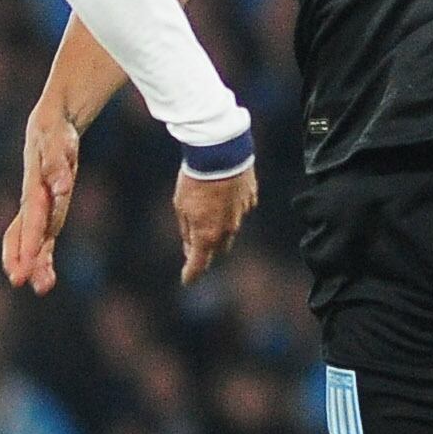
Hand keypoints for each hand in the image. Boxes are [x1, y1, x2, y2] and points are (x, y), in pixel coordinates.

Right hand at [5, 109, 82, 293]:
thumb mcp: (56, 143)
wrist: (53, 124)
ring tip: (42, 286)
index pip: (29, 223)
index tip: (21, 273)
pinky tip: (48, 273)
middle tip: (23, 282)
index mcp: (36, 191)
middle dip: (27, 257)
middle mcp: (38, 200)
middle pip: (31, 232)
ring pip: (37, 235)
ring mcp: (43, 202)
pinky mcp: (51, 201)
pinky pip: (46, 230)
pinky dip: (45, 251)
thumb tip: (61, 187)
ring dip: (37, 259)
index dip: (26, 245)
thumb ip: (56, 165)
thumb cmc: (53, 134)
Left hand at [172, 165, 258, 284]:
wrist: (220, 153)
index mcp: (206, 235)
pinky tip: (222, 193)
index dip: (191, 275)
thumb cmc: (195, 179)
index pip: (198, 264)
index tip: (187, 280)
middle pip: (217, 250)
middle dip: (207, 250)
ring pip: (230, 230)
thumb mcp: (181, 206)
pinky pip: (240, 210)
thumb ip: (187, 230)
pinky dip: (231, 208)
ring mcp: (242, 215)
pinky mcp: (251, 199)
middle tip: (196, 244)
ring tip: (208, 208)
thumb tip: (190, 247)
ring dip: (219, 226)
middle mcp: (227, 230)